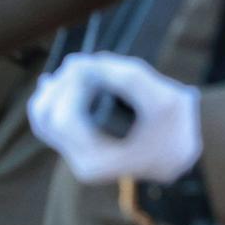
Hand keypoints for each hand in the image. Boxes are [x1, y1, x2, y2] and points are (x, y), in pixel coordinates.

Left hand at [27, 53, 201, 185]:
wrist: (183, 149)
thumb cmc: (175, 127)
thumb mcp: (162, 98)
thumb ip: (124, 76)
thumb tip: (77, 63)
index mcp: (98, 160)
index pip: (63, 117)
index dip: (71, 84)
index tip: (90, 65)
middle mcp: (81, 161)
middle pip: (45, 115)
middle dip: (61, 83)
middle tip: (88, 65)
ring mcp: (76, 153)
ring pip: (42, 114)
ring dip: (59, 86)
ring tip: (86, 71)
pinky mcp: (76, 143)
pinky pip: (50, 117)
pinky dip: (56, 93)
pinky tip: (66, 75)